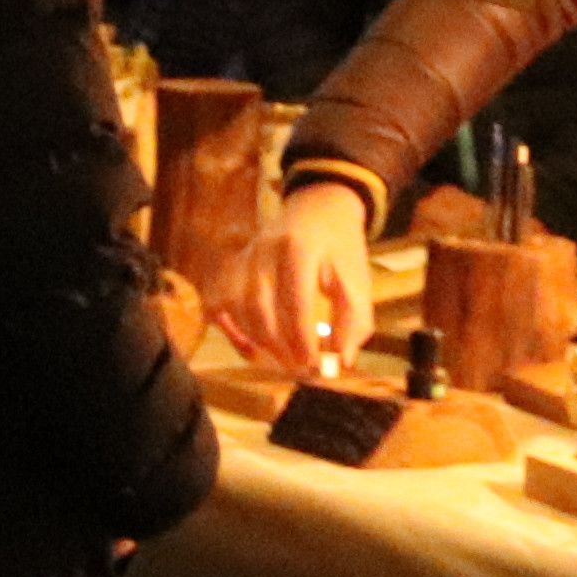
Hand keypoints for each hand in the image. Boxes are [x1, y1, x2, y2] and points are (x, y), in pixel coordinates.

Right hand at [225, 178, 374, 374]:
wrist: (319, 207)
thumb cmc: (341, 246)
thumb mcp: (357, 277)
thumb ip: (354, 319)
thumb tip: (341, 360)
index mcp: (299, 248)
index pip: (295, 303)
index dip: (303, 340)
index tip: (315, 366)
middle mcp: (263, 250)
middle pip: (260, 309)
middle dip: (279, 347)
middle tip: (299, 370)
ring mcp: (242, 258)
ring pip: (237, 309)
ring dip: (258, 342)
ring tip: (282, 361)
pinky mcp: (232, 267)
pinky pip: (218, 303)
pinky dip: (229, 329)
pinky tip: (250, 348)